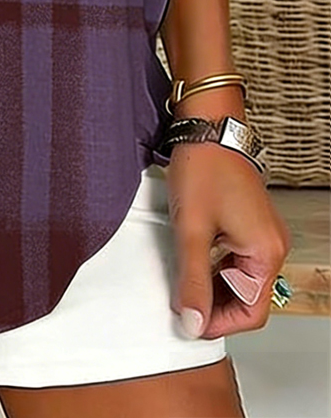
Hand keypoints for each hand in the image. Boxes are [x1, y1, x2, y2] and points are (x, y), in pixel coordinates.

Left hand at [166, 140, 291, 339]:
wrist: (206, 126)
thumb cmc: (204, 168)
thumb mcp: (192, 231)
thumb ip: (192, 281)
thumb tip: (192, 321)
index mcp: (265, 252)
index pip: (252, 312)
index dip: (218, 323)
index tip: (188, 322)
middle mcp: (271, 245)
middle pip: (247, 298)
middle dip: (214, 305)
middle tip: (180, 303)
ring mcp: (262, 233)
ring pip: (240, 279)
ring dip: (212, 286)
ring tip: (181, 282)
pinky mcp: (249, 223)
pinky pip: (237, 259)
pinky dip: (215, 267)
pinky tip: (191, 261)